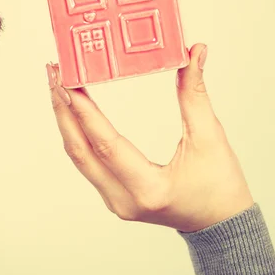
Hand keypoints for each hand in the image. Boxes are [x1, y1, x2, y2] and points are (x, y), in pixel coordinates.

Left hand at [46, 44, 253, 232]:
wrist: (221, 224)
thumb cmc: (220, 186)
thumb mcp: (210, 138)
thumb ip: (195, 93)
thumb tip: (195, 51)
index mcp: (149, 188)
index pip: (105, 144)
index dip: (84, 110)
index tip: (66, 80)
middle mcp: (124, 200)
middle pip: (81, 150)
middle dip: (63, 109)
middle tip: (53, 72)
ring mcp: (115, 202)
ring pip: (80, 157)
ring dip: (67, 120)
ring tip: (58, 85)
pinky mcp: (114, 197)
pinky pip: (87, 163)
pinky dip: (78, 134)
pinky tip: (73, 110)